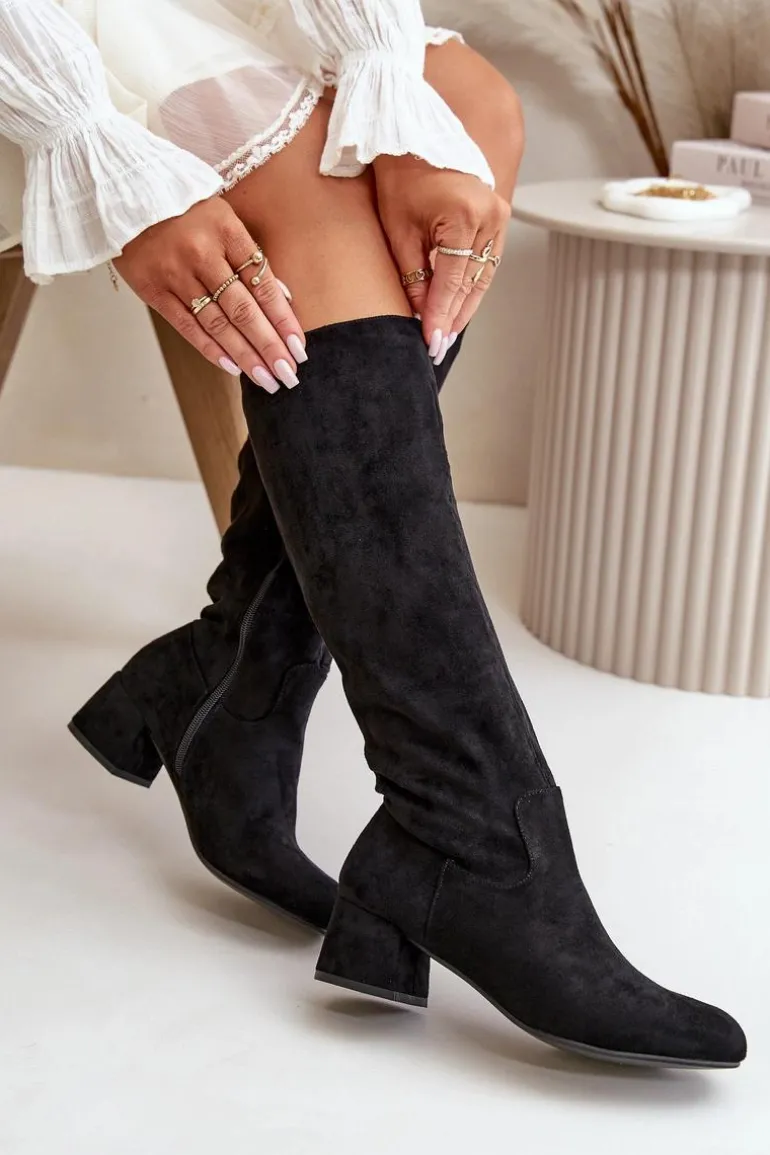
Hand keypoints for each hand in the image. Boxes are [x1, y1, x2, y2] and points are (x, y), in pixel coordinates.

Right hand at [114, 196, 306, 391]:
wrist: (124, 192)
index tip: (299, 347)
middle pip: (244, 310)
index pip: (263, 284)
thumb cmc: (182, 207)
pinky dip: (210, 348)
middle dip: (269, 347)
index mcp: (227, 230)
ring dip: (245, 355)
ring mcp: (176, 273)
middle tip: (288, 374)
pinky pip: (186, 326)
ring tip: (266, 379)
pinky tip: (232, 367)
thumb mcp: (223, 218)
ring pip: (217, 323)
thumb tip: (283, 300)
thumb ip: (250, 258)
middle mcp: (203, 253)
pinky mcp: (152, 289)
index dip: (283, 320)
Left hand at [374, 155, 511, 364]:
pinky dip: (472, 284)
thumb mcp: (399, 229)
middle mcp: (489, 215)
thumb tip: (421, 315)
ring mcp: (498, 213)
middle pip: (472, 282)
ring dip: (465, 305)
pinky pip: (487, 260)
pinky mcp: (498, 214)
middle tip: (439, 346)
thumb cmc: (400, 172)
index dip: (440, 315)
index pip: (452, 281)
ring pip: (484, 275)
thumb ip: (413, 275)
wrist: (414, 132)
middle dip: (454, 316)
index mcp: (463, 215)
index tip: (430, 341)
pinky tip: (457, 306)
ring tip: (447, 333)